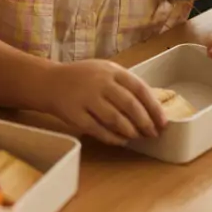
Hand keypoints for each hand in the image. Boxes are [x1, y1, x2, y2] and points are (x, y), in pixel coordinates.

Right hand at [45, 60, 166, 144]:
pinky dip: (113, 138)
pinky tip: (121, 140)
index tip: (163, 123)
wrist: (49, 82)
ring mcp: (86, 98)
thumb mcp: (104, 71)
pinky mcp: (75, 114)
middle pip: (130, 106)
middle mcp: (99, 82)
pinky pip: (99, 130)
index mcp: (111, 70)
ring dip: (130, 131)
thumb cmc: (82, 78)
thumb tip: (153, 109)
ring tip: (136, 136)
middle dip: (145, 123)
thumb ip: (125, 85)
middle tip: (152, 134)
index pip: (140, 89)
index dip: (154, 108)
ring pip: (116, 120)